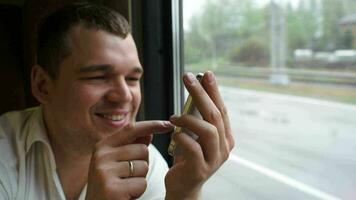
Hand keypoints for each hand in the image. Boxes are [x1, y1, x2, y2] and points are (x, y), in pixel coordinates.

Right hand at [85, 121, 172, 199]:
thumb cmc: (110, 186)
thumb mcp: (117, 163)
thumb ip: (131, 147)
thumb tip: (149, 132)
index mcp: (102, 147)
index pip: (131, 129)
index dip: (151, 125)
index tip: (169, 123)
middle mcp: (101, 156)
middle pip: (142, 150)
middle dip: (143, 164)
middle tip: (127, 177)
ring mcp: (105, 172)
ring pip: (144, 166)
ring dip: (140, 179)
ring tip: (126, 186)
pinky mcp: (112, 188)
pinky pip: (141, 183)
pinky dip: (138, 191)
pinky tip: (126, 195)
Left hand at [165, 71, 234, 199]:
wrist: (183, 187)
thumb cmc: (188, 158)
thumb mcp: (195, 137)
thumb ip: (198, 120)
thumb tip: (195, 92)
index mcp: (225, 137)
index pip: (221, 109)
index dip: (214, 91)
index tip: (206, 74)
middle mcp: (224, 147)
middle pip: (215, 115)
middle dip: (201, 94)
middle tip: (188, 78)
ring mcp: (215, 159)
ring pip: (208, 131)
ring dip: (189, 119)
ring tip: (174, 116)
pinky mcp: (201, 169)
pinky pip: (193, 148)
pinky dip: (182, 137)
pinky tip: (174, 134)